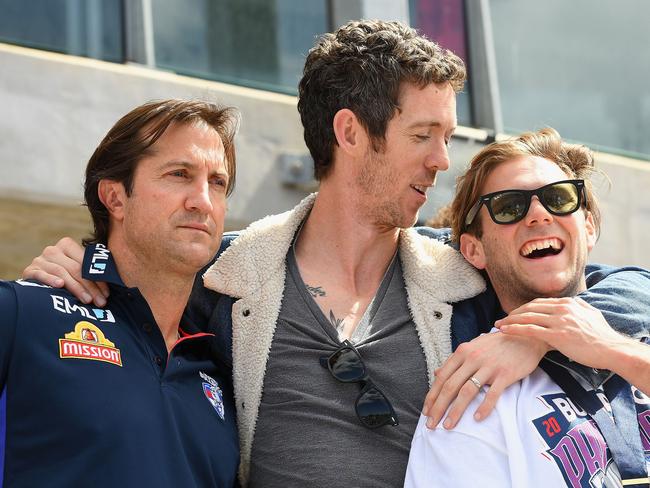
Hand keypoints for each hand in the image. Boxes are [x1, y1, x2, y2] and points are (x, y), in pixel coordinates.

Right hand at [22, 237, 108, 305]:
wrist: (37, 284)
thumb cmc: (66, 277)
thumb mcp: (79, 270)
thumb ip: (92, 270)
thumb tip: (115, 280)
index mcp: (67, 245)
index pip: (86, 262)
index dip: (98, 278)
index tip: (107, 293)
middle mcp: (53, 250)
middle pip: (76, 269)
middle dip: (91, 287)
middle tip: (100, 302)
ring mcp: (40, 260)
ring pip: (62, 273)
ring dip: (77, 288)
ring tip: (87, 300)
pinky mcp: (29, 271)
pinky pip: (40, 274)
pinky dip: (50, 279)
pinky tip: (60, 285)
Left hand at [423, 331, 548, 428]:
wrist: (525, 336)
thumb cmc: (497, 344)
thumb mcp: (473, 347)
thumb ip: (455, 361)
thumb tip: (437, 373)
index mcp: (462, 352)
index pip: (442, 377)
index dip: (432, 396)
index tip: (426, 412)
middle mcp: (472, 358)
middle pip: (450, 386)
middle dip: (438, 407)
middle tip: (432, 424)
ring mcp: (489, 366)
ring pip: (467, 391)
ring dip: (456, 410)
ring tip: (449, 425)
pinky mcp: (505, 374)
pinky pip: (492, 393)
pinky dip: (484, 407)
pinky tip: (477, 418)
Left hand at [495, 297, 629, 370]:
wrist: (612, 349)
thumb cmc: (603, 336)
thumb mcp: (592, 314)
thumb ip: (580, 306)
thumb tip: (574, 302)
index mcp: (569, 303)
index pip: (539, 303)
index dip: (525, 308)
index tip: (515, 313)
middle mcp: (562, 309)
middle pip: (530, 308)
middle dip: (513, 313)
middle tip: (502, 319)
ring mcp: (559, 321)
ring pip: (527, 317)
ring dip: (509, 320)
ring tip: (498, 325)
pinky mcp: (557, 335)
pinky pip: (530, 330)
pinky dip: (514, 329)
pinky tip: (504, 331)